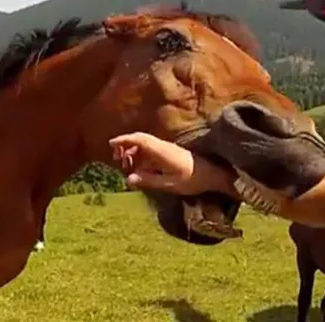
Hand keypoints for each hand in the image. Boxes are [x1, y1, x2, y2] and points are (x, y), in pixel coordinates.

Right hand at [108, 132, 237, 196]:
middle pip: (140, 139)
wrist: (213, 175)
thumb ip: (148, 180)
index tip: (111, 144)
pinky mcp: (170, 153)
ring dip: (133, 151)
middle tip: (117, 159)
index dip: (124, 140)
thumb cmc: (193, 180)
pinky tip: (141, 168)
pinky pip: (151, 150)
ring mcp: (167, 148)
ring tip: (127, 166)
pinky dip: (141, 155)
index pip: (140, 139)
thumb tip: (128, 179)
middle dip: (125, 145)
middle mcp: (163, 146)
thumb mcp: (169, 184)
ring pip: (145, 144)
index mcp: (162, 151)